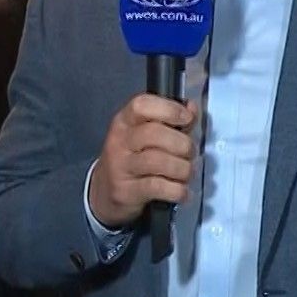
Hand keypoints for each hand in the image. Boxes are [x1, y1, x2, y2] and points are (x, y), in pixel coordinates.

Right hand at [87, 94, 195, 228]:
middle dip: (182, 144)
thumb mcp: (146, 134)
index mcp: (124, 121)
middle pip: (155, 133)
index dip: (169, 109)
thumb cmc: (133, 158)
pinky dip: (177, 190)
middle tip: (190, 153)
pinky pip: (158, 187)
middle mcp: (119, 141)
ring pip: (158, 162)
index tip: (187, 118)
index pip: (142, 105)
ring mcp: (120, 167)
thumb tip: (191, 107)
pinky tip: (182, 191)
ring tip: (186, 173)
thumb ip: (171, 121)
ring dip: (183, 169)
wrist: (104, 191)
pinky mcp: (125, 191)